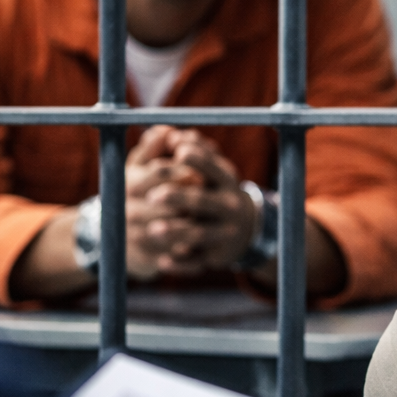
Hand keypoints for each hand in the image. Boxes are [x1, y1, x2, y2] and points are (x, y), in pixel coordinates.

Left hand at [126, 126, 256, 276]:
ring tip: (152, 230)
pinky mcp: (216, 257)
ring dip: (176, 232)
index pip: (213, 168)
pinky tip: (162, 262)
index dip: (198, 159)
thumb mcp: (210, 170)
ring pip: (199, 233)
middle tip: (153, 196)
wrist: (243, 229)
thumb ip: (189, 151)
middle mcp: (228, 206)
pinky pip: (197, 262)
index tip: (178, 151)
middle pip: (203, 201)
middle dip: (179, 198)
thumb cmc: (214, 190)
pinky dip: (180, 264)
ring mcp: (224, 233)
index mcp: (226, 181)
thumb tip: (165, 132)